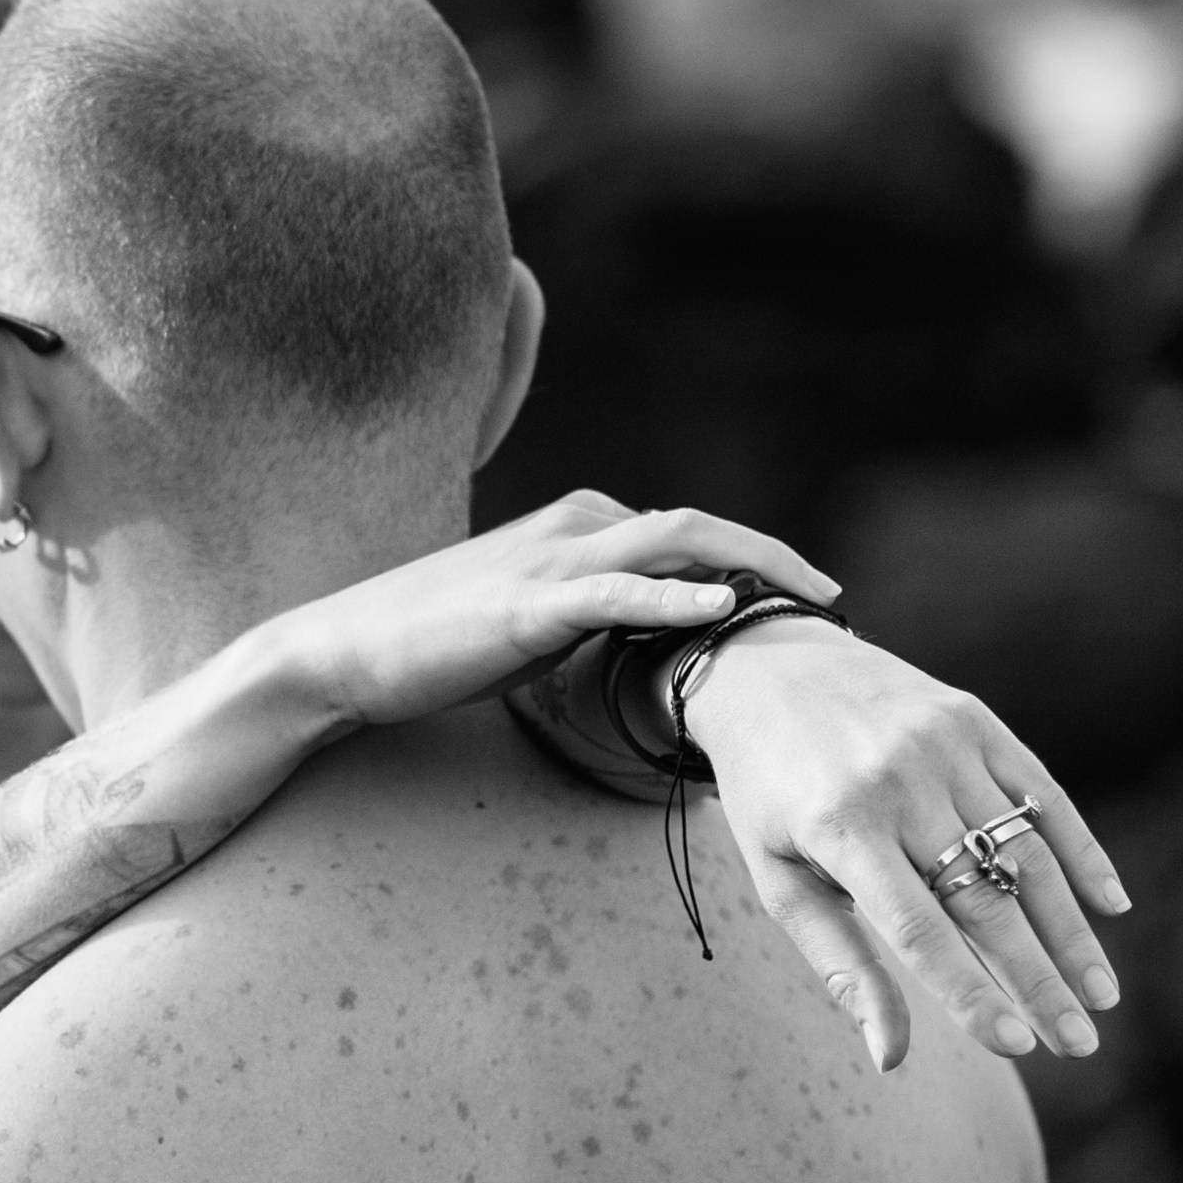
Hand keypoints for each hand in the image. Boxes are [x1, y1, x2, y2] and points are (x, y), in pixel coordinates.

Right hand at [303, 492, 841, 731]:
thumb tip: (654, 659)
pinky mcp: (530, 601)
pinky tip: (723, 611)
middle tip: (834, 606)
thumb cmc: (436, 647)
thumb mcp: (535, 629)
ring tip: (810, 604)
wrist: (348, 651)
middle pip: (702, 527)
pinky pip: (618, 590)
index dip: (755, 566)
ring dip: (754, 566)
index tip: (801, 610)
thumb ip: (595, 624)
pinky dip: (675, 597)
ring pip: (677, 540)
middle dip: (776, 560)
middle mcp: (576, 524)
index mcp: (579, 527)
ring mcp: (554, 557)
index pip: (689, 536)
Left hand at [688, 621, 1127, 1071]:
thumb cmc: (770, 796)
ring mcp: (942, 746)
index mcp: (840, 828)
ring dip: (1071, 931)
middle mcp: (898, 783)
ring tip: (1099, 995)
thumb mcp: (779, 879)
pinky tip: (1110, 907)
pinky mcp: (973, 720)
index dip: (971, 993)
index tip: (1017, 1046)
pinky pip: (1041, 793)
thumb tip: (891, 1056)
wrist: (767, 671)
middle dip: (1040, 980)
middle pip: (986, 900)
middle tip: (1080, 1043)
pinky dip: (1081, 851)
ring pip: (1026, 853)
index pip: (919, 930)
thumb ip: (840, 965)